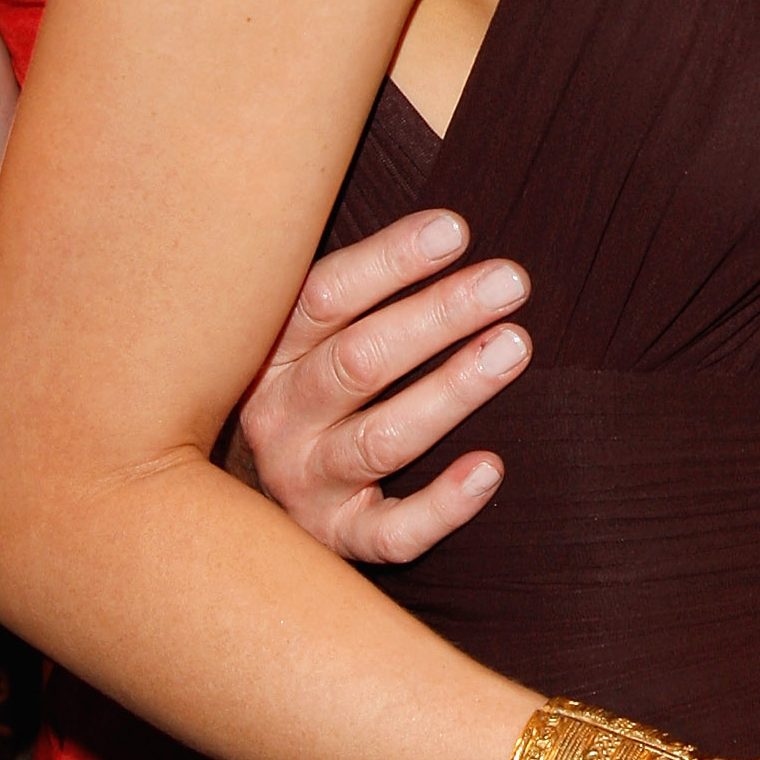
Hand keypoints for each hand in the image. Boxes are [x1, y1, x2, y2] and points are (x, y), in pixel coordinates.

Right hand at [234, 213, 529, 563]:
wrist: (244, 501)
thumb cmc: (320, 377)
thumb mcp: (318, 328)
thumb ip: (363, 284)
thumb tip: (450, 219)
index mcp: (270, 351)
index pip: (324, 296)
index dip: (391, 261)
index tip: (456, 229)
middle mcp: (279, 417)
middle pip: (359, 362)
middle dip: (439, 316)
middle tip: (511, 282)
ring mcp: (304, 484)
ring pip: (381, 440)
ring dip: (452, 391)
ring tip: (514, 347)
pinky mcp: (338, 540)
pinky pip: (391, 532)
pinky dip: (442, 504)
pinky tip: (490, 468)